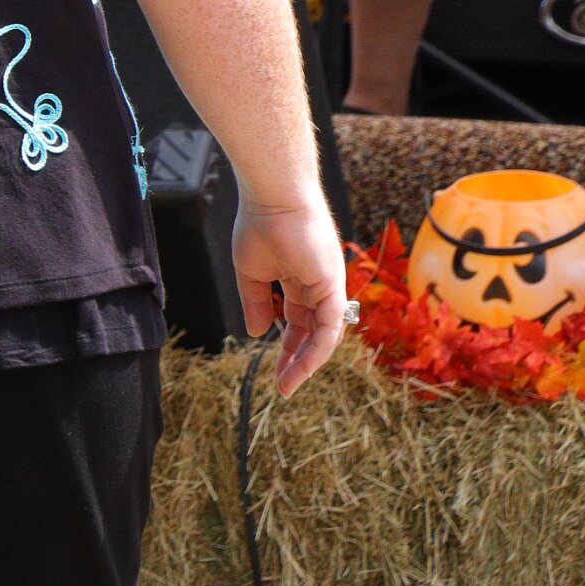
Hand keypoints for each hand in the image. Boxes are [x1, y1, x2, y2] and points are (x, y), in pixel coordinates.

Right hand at [231, 192, 352, 397]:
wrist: (272, 197)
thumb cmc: (260, 224)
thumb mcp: (251, 273)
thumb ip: (256, 303)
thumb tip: (256, 332)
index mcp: (300, 280)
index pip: (299, 323)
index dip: (288, 349)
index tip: (276, 374)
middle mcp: (318, 286)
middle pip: (313, 333)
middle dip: (298, 362)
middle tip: (283, 387)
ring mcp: (329, 286)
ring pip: (324, 336)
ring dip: (306, 363)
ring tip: (287, 385)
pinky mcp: (333, 286)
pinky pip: (329, 326)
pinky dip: (316, 350)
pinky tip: (299, 368)